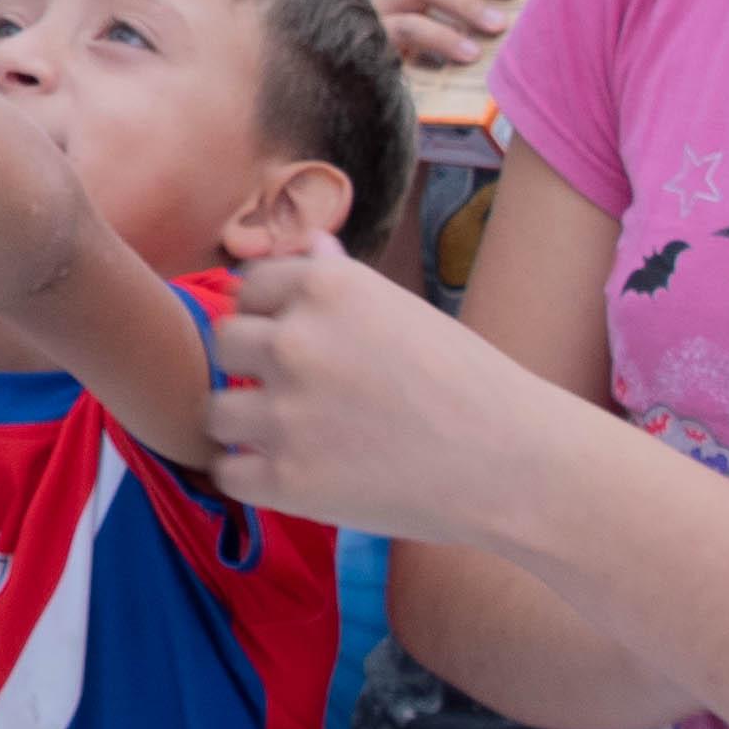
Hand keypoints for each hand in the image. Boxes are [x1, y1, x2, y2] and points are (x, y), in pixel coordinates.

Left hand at [207, 244, 545, 539]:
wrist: (513, 466)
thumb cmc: (467, 384)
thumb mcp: (404, 313)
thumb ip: (342, 281)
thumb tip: (309, 247)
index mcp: (326, 287)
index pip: (248, 286)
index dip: (272, 316)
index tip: (309, 344)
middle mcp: (296, 342)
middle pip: (223, 341)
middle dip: (253, 367)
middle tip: (305, 394)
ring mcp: (285, 414)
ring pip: (215, 411)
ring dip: (247, 425)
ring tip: (300, 437)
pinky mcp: (284, 481)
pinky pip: (228, 473)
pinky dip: (257, 479)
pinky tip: (302, 475)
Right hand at [374, 0, 529, 72]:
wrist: (380, 101)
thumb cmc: (431, 63)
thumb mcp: (450, 27)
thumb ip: (474, 5)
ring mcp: (383, 10)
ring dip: (467, 1)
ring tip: (498, 24)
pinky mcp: (378, 38)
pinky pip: (411, 27)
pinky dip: (445, 37)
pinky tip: (470, 54)